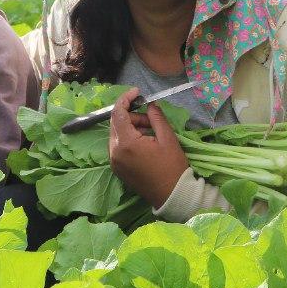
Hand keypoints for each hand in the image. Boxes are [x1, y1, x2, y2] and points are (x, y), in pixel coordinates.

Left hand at [107, 87, 189, 208]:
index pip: (118, 113)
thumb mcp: (167, 138)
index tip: (137, 92)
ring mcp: (114, 162)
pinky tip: (144, 141)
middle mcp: (114, 152)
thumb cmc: (172, 167)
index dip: (126, 99)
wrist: (172, 195)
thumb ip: (156, 117)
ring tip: (151, 130)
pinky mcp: (117, 169)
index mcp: (126, 143)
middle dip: (132, 115)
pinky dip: (128, 139)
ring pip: (117, 134)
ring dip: (131, 127)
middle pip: (116, 123)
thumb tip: (150, 104)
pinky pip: (118, 146)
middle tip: (150, 117)